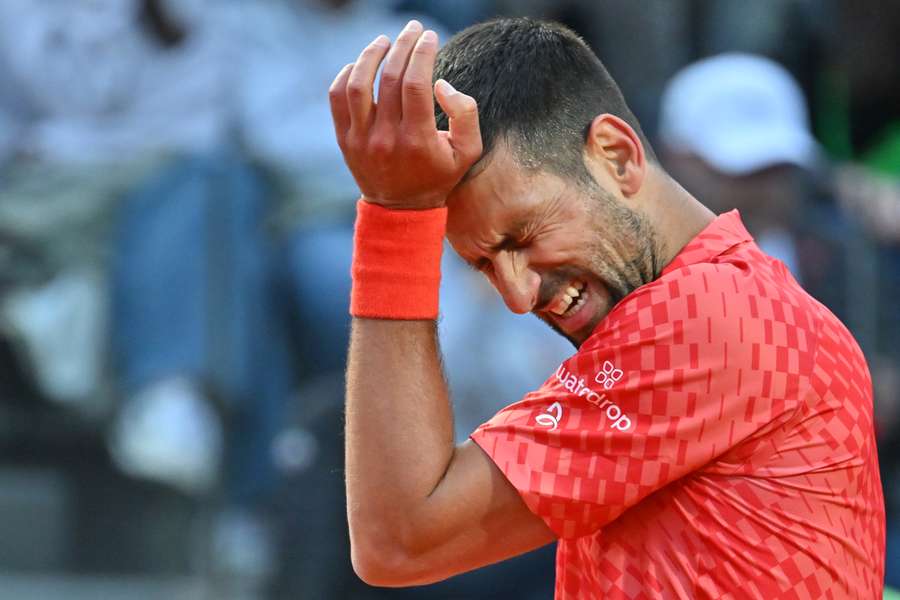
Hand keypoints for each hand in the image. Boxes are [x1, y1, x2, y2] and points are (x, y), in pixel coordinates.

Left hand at [329, 21, 481, 209]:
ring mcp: (361, 139)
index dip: (422, 54)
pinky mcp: (345, 140)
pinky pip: (337, 99)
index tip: (430, 37)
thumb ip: (466, 114)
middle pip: (390, 78)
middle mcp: (386, 139)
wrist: (401, 209)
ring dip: (370, 55)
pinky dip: (346, 76)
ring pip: (358, 84)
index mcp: (418, 140)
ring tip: (384, 40)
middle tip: (413, 28)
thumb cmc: (439, 175)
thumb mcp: (468, 152)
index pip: (416, 84)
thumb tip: (442, 84)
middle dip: (403, 45)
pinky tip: (360, 64)